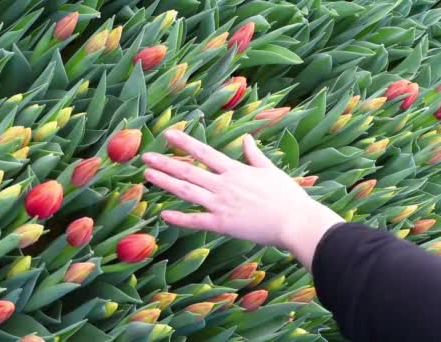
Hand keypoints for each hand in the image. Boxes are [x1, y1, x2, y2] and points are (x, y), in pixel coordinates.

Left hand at [142, 130, 343, 267]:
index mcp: (235, 170)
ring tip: (148, 176)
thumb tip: (247, 138)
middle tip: (146, 157)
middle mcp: (224, 184)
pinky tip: (163, 214)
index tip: (168, 135)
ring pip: (187, 192)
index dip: (185, 143)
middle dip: (166, 163)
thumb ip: (254, 155)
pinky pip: (196, 221)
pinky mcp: (223, 224)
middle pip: (189, 170)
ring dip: (166, 183)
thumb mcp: (270, 170)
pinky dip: (179, 218)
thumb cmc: (287, 196)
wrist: (295, 221)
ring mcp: (221, 204)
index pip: (204, 152)